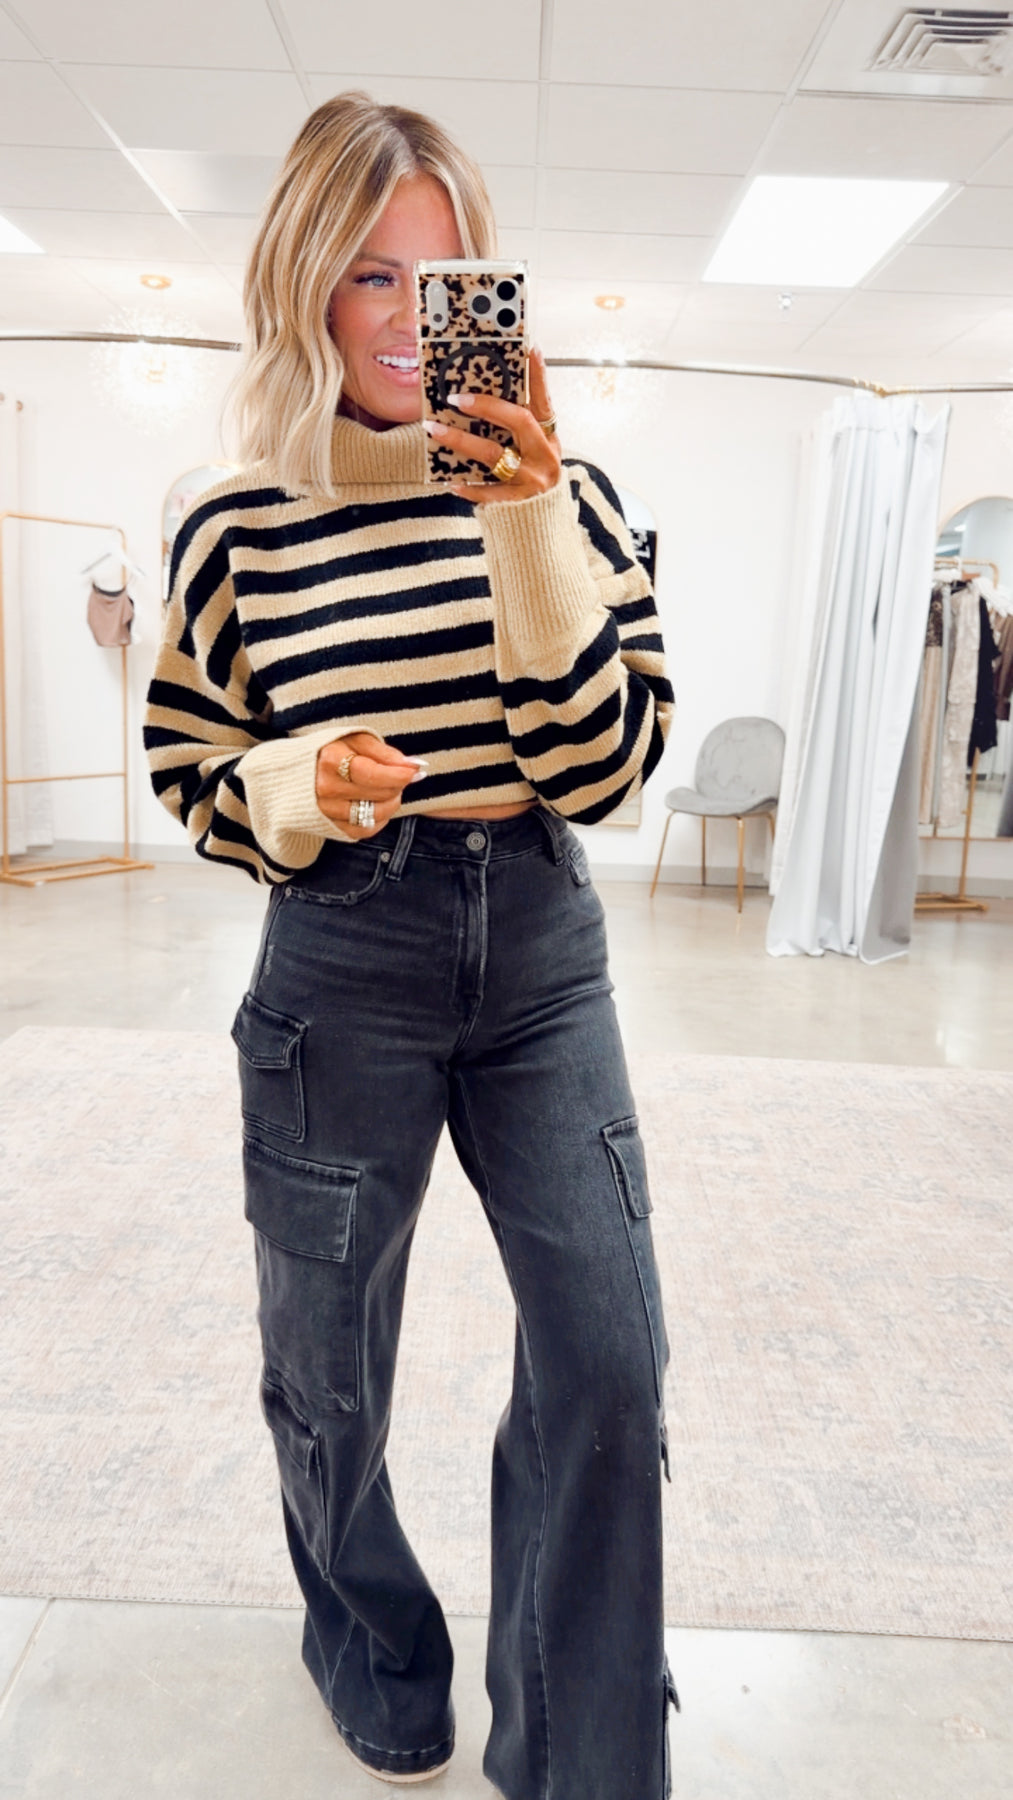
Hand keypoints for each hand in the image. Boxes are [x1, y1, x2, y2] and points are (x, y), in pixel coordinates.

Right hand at [315, 732, 423, 838]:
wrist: (297, 770)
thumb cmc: (332, 750)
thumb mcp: (356, 740)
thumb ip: (385, 753)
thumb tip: (414, 765)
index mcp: (330, 760)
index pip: (372, 774)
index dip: (398, 775)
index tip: (415, 771)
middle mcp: (325, 788)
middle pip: (377, 794)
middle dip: (397, 785)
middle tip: (401, 776)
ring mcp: (326, 810)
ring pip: (374, 815)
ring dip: (391, 803)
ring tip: (390, 790)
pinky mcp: (329, 826)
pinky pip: (364, 830)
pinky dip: (378, 820)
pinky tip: (378, 805)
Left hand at [426, 346, 560, 506]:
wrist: (541, 528)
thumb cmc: (533, 483)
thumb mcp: (534, 453)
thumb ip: (518, 431)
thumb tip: (484, 401)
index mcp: (549, 440)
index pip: (544, 402)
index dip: (539, 377)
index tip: (532, 350)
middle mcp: (544, 457)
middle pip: (519, 421)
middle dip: (487, 406)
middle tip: (456, 397)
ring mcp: (532, 480)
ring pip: (494, 455)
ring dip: (461, 441)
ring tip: (434, 428)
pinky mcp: (518, 503)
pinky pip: (488, 492)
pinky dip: (468, 488)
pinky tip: (450, 482)